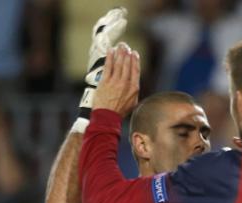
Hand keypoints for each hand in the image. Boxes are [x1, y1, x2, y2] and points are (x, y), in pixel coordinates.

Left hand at [74, 7, 127, 130]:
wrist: (107, 117)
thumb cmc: (118, 112)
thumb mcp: (132, 103)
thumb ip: (134, 92)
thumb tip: (134, 86)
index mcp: (134, 88)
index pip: (135, 69)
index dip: (135, 60)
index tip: (134, 53)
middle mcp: (125, 83)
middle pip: (127, 64)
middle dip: (127, 53)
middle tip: (125, 46)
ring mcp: (115, 82)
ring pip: (119, 63)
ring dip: (120, 53)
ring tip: (120, 46)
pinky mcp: (105, 82)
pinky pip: (108, 66)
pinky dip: (110, 57)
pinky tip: (110, 51)